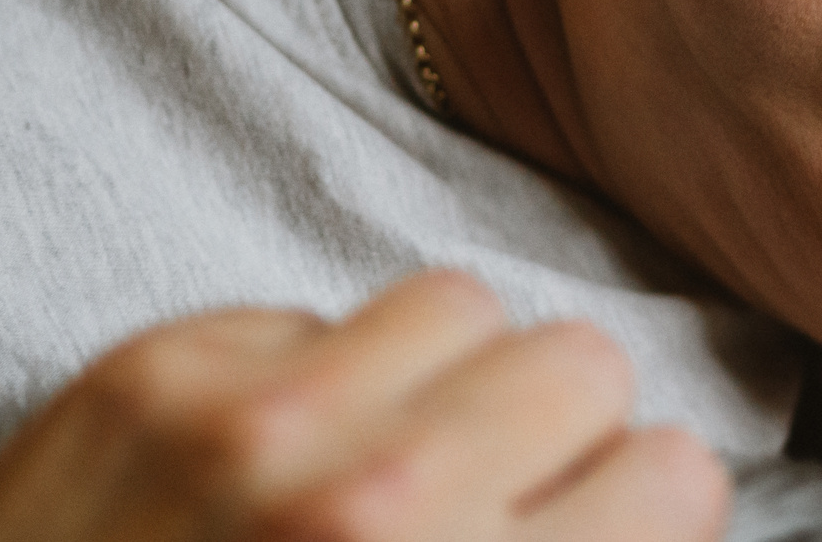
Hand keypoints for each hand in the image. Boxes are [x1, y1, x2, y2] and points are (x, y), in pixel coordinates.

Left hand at [0, 271, 728, 541]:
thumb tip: (647, 504)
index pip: (673, 470)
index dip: (632, 512)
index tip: (586, 534)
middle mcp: (368, 501)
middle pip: (581, 361)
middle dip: (547, 434)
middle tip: (487, 501)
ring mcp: (249, 421)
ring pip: (459, 302)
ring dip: (434, 381)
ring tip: (377, 462)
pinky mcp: (147, 372)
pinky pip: (309, 311)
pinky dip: (303, 379)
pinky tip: (265, 466)